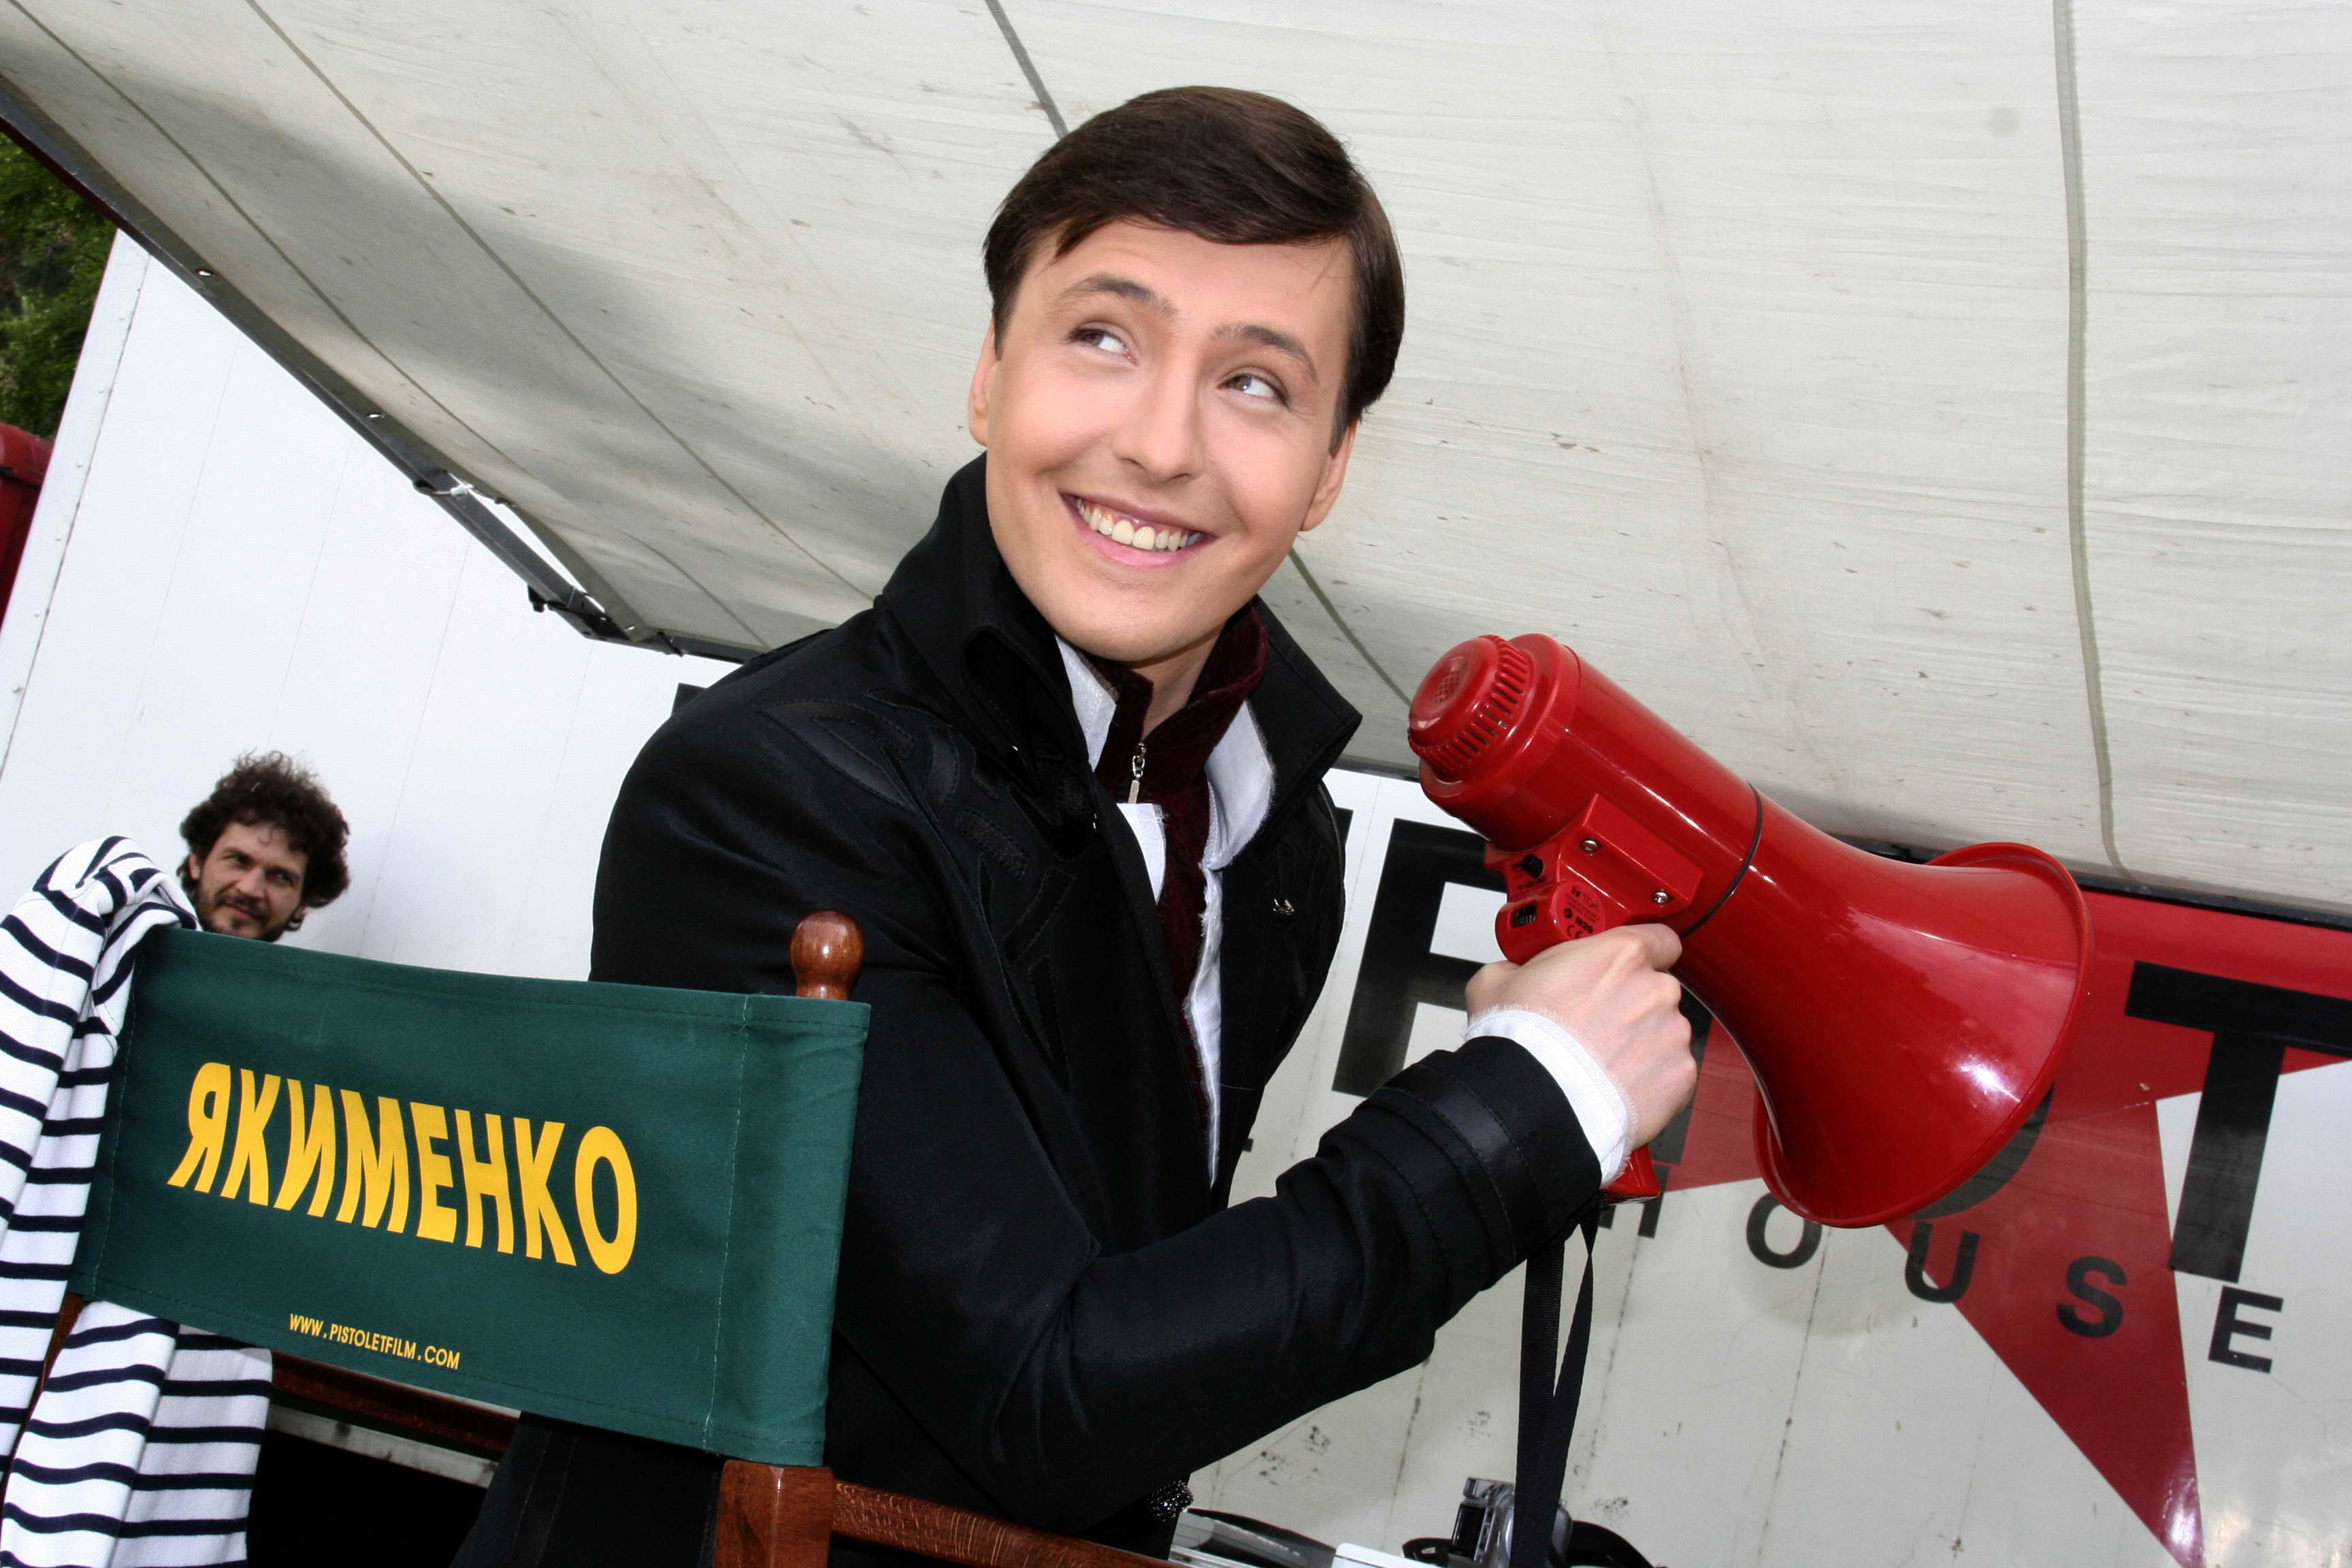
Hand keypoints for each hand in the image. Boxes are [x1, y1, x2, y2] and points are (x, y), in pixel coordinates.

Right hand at [1466, 925, 1696, 1148]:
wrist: (1535, 1103)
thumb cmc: (1522, 1043)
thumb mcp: (1498, 982)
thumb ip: (1520, 968)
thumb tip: (1514, 974)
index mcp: (1620, 955)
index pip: (1659, 940)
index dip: (1643, 955)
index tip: (1627, 970)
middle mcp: (1655, 989)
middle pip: (1655, 991)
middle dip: (1631, 1007)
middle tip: (1596, 1027)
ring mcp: (1672, 1033)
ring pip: (1664, 1033)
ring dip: (1642, 1044)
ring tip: (1603, 1065)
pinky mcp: (1680, 1075)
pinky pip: (1671, 1072)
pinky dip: (1651, 1079)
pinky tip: (1617, 1087)